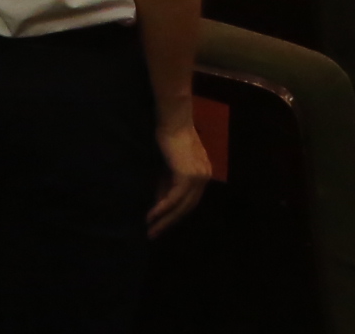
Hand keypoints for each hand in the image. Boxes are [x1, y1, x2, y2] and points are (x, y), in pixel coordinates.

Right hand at [146, 113, 214, 233]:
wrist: (173, 119)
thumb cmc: (169, 136)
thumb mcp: (168, 165)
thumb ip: (166, 184)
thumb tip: (159, 203)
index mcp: (203, 174)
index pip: (190, 201)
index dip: (175, 214)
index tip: (160, 225)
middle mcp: (204, 177)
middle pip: (187, 208)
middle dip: (169, 222)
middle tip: (154, 234)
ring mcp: (198, 177)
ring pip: (181, 206)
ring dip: (165, 220)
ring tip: (150, 230)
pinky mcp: (187, 175)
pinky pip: (174, 198)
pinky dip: (162, 208)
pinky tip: (151, 216)